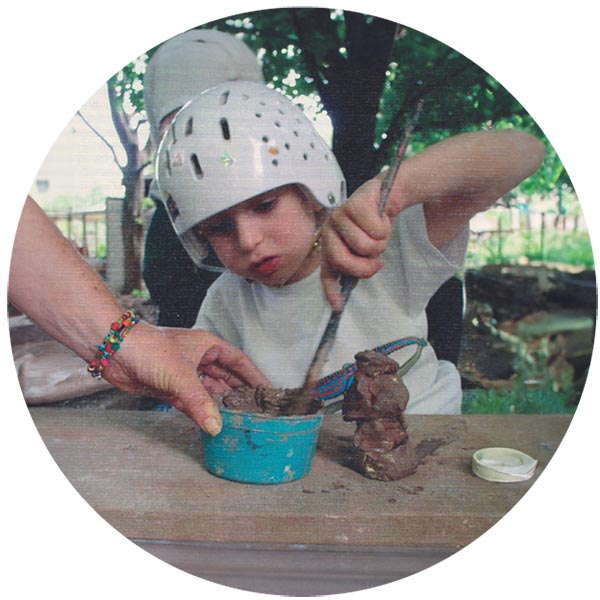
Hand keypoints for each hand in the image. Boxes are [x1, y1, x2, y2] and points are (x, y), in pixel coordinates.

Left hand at [102, 321, 269, 435]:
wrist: (114, 350)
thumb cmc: (149, 349)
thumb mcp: (181, 375)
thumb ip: (200, 403)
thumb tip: (216, 426)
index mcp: (208, 345)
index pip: (239, 361)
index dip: (255, 375)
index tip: (268, 390)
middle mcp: (199, 358)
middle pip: (226, 377)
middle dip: (240, 392)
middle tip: (255, 410)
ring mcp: (184, 373)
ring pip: (209, 391)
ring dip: (220, 404)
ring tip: (238, 420)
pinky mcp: (170, 387)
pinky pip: (192, 401)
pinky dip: (201, 411)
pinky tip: (211, 422)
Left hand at [320, 177, 391, 310]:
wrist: (384, 196)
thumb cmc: (371, 228)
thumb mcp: (364, 251)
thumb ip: (356, 267)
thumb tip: (346, 292)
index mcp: (329, 246)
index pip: (327, 273)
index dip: (331, 291)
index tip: (338, 307)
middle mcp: (328, 231)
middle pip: (342, 261)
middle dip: (365, 267)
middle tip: (378, 262)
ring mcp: (338, 216)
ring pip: (363, 246)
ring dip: (380, 245)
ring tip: (379, 235)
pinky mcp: (354, 205)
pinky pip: (375, 230)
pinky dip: (385, 229)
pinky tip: (381, 220)